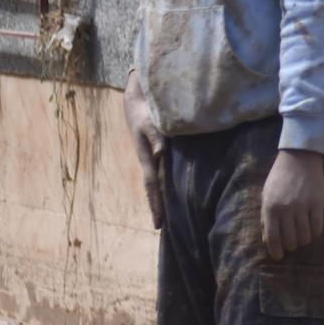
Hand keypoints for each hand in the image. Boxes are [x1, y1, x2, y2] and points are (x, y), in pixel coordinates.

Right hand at [124, 71, 166, 229]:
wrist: (139, 95)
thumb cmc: (145, 108)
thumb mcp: (149, 121)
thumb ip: (156, 136)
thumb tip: (161, 154)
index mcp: (147, 157)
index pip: (152, 186)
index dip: (155, 205)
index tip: (158, 226)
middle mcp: (153, 159)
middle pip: (158, 187)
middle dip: (161, 206)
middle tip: (165, 228)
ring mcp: (157, 154)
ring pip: (164, 179)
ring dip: (168, 195)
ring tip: (178, 213)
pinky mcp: (163, 147)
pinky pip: (170, 167)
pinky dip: (174, 179)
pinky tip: (184, 186)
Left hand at [261, 150, 323, 259]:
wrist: (299, 158)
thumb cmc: (280, 177)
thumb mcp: (266, 195)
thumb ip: (266, 218)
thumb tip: (268, 240)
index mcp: (271, 208)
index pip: (273, 238)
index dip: (276, 251)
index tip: (279, 256)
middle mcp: (286, 210)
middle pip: (290, 240)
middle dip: (290, 246)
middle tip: (291, 245)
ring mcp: (303, 207)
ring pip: (304, 237)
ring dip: (303, 241)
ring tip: (301, 237)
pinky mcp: (318, 204)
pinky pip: (317, 228)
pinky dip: (314, 233)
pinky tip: (311, 230)